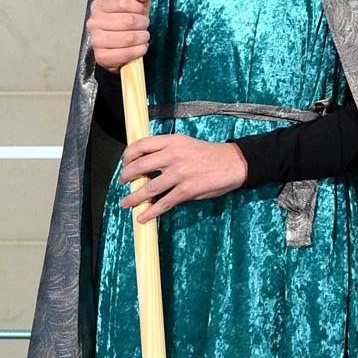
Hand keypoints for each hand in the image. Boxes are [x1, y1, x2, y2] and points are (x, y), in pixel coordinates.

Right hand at [87, 0, 151, 70]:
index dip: (138, 8)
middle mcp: (94, 22)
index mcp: (99, 6)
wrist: (120, 46)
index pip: (123, 3)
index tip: (142, 11)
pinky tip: (139, 48)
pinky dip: (138, 51)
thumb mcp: (136, 7)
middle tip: (144, 26)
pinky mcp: (101, 57)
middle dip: (143, 24)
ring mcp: (96, 40)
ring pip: (129, 38)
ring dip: (142, 38)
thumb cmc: (127, 25)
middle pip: (128, 21)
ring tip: (142, 37)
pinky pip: (126, 53)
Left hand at [117, 134, 248, 221]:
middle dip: (126, 177)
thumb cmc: (209, 154)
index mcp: (172, 141)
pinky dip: (150, 212)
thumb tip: (145, 164)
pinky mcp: (187, 190)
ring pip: (148, 188)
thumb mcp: (186, 144)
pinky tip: (143, 217)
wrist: (233, 163)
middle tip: (123, 183)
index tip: (125, 164)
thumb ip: (167, 150)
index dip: (128, 156)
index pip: (141, 145)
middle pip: (139, 166)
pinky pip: (163, 203)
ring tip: (126, 203)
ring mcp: (179, 173)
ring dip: (133, 198)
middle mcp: (173, 155)